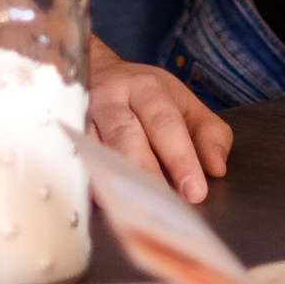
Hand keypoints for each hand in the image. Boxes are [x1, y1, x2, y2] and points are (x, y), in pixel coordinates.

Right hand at [86, 51, 233, 202]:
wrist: (102, 73)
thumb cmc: (149, 98)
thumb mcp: (186, 105)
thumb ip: (210, 134)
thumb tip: (217, 167)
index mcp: (147, 88)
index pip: (165, 123)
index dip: (180, 158)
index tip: (195, 190)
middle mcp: (112, 98)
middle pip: (127, 136)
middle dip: (147, 173)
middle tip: (164, 205)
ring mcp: (84, 114)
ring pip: (98, 149)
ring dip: (117, 181)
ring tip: (135, 209)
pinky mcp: (67, 133)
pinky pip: (77, 159)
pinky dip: (90, 181)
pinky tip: (104, 201)